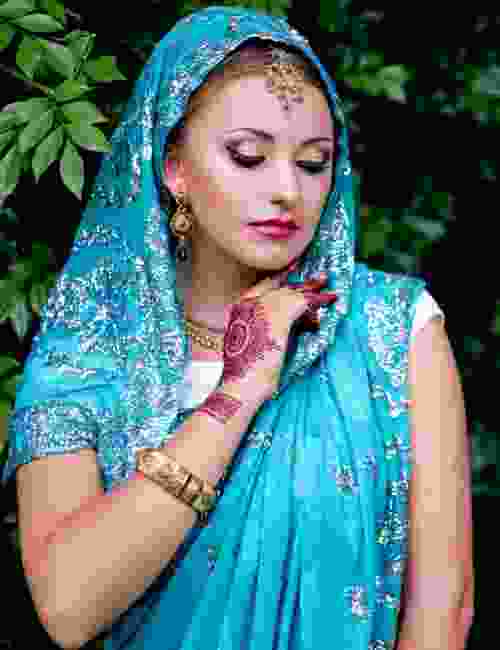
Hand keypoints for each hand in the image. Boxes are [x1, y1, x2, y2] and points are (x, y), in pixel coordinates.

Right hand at [219, 260, 337, 405]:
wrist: (243, 386)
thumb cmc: (248, 373)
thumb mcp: (255, 344)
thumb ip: (271, 328)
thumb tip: (297, 323)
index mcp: (239, 309)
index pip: (263, 286)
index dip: (280, 279)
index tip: (292, 270)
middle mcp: (249, 303)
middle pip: (280, 287)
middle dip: (302, 285)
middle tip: (321, 279)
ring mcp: (262, 308)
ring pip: (293, 293)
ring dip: (314, 292)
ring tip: (330, 292)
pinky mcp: (278, 317)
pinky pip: (304, 302)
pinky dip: (319, 300)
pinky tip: (330, 299)